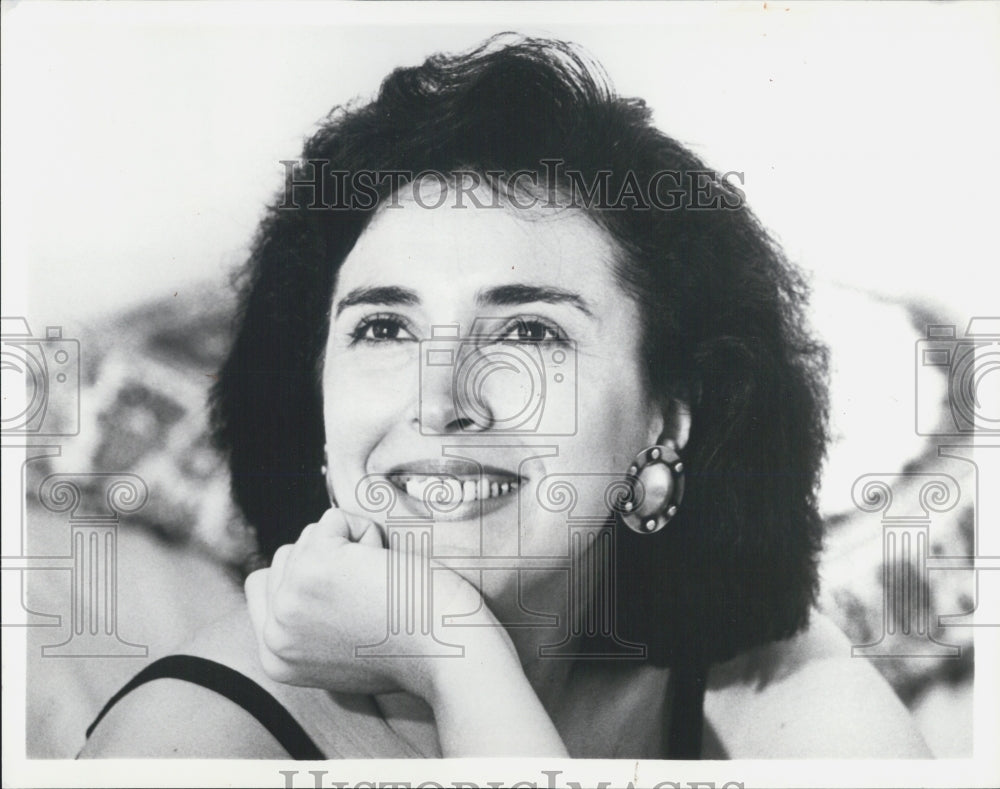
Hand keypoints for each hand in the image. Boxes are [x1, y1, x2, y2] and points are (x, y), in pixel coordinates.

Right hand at [244, 507, 502, 699]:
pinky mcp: (314, 566)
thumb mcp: (338, 651)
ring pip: (308, 536)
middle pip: (286, 557)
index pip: (262, 586)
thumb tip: (300, 575)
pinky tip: (386, 568)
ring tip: (380, 587)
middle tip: (371, 598)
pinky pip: (333, 519)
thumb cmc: (411, 647)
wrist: (447, 652)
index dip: (305, 576)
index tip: (347, 594)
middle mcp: (273, 635)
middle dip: (332, 561)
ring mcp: (289, 600)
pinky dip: (367, 531)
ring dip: (352, 548)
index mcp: (275, 660)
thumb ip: (307, 624)